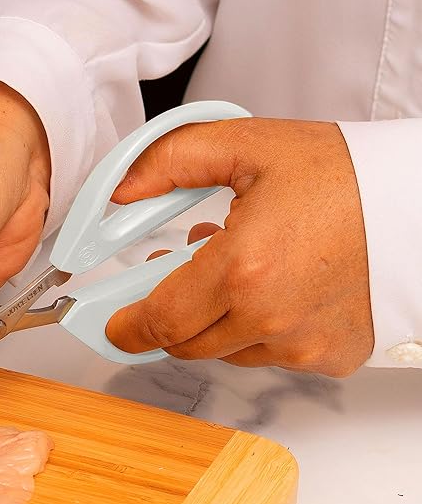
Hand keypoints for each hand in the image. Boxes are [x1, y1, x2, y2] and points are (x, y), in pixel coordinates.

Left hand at [106, 117, 373, 376]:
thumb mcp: (248, 146)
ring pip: (225, 351)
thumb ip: (169, 162)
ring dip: (215, 319)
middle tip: (171, 278)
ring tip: (236, 267)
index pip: (160, 320)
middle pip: (186, 343)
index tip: (112, 325)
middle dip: (167, 316)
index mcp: (244, 269)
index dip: (127, 326)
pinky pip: (269, 355)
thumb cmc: (343, 175)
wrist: (420, 203)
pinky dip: (257, 329)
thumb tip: (119, 190)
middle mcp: (272, 320)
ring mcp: (303, 346)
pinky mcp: (329, 357)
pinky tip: (272, 288)